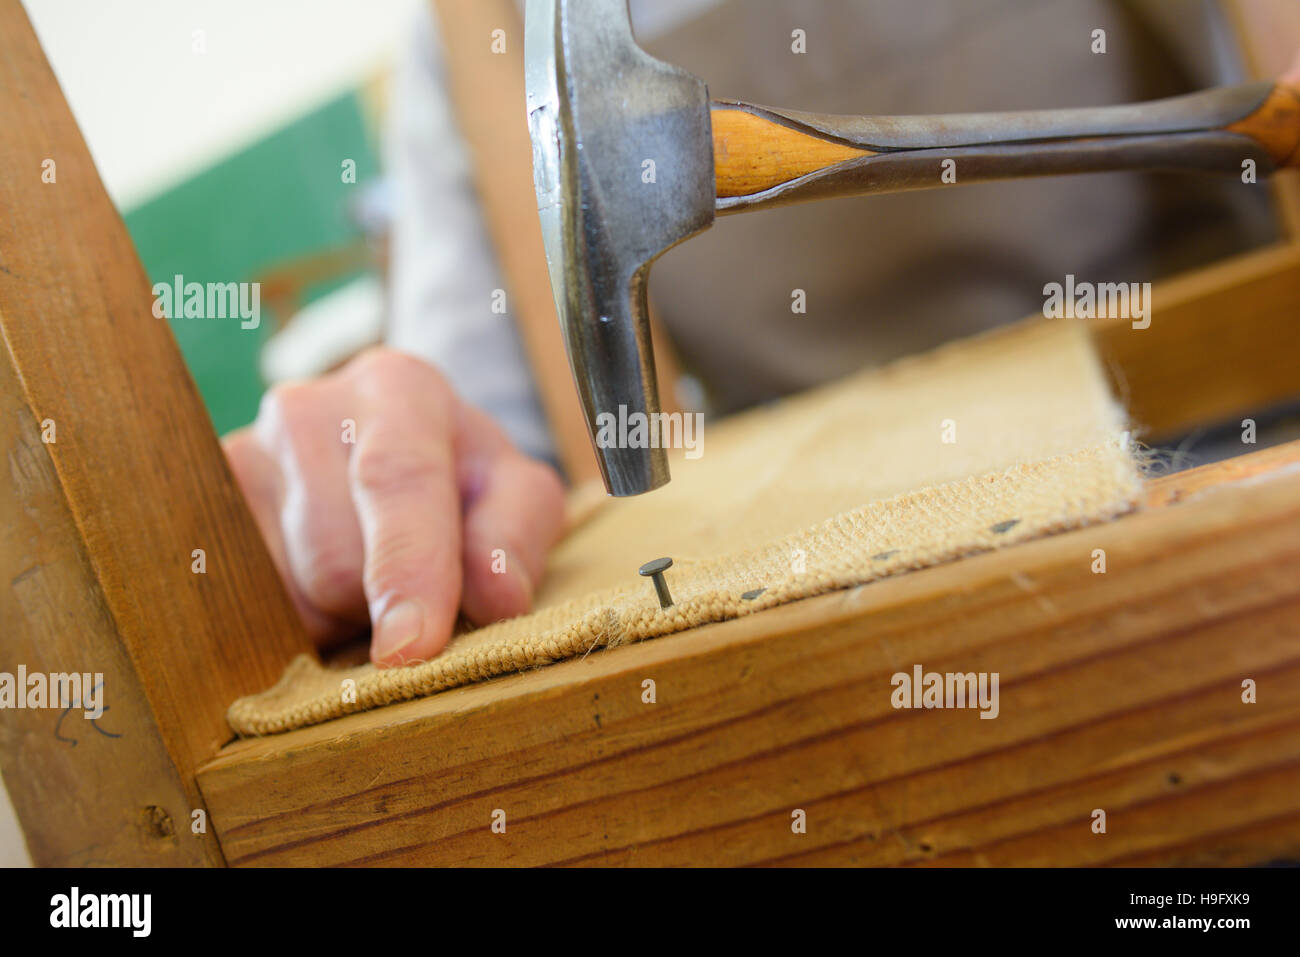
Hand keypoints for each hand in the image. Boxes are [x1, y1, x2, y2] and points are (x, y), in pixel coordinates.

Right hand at [223, 348, 565, 666]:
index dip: (407, 571)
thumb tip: (497, 597)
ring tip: (365, 581)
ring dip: (336, 619)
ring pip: (284, 594)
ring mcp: (240, 458)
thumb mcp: (514, 496)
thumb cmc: (460, 482)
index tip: (413, 647)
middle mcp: (304, 410)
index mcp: (397, 389)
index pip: (397, 480)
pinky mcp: (199, 512)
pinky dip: (292, 625)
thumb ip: (516, 537)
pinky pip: (242, 610)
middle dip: (381, 604)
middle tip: (413, 589)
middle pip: (335, 559)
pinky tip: (319, 592)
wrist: (384, 454)